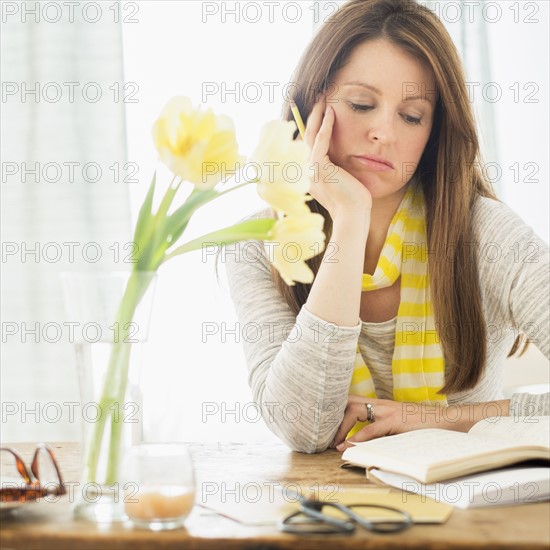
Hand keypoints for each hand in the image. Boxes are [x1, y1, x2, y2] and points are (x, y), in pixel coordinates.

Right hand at [304, 97, 371, 221]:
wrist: (353, 214)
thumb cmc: (353, 201)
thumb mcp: (343, 180)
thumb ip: (337, 167)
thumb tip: (343, 156)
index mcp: (310, 174)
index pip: (309, 145)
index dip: (311, 127)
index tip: (317, 111)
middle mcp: (305, 171)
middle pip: (306, 137)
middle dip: (312, 116)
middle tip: (318, 98)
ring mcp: (310, 169)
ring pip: (311, 135)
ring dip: (317, 115)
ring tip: (323, 99)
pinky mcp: (319, 167)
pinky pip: (321, 141)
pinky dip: (326, 125)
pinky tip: (331, 112)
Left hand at [330, 396, 511, 450]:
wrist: (449, 421)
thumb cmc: (422, 426)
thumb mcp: (397, 427)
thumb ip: (381, 431)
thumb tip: (363, 443)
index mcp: (380, 406)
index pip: (350, 402)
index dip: (335, 411)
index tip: (325, 426)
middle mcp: (381, 405)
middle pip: (348, 402)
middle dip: (333, 417)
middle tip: (324, 435)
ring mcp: (388, 411)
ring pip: (355, 411)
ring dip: (341, 427)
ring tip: (333, 442)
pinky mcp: (397, 421)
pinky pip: (373, 428)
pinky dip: (359, 437)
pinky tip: (350, 445)